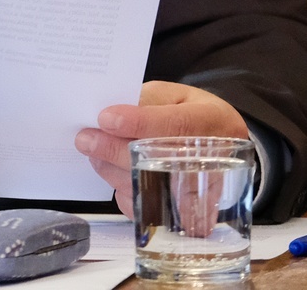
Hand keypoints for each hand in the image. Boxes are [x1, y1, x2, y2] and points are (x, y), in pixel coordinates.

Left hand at [74, 81, 249, 217]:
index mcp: (210, 121)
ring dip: (111, 169)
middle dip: (114, 149)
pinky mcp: (179, 212)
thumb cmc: (193, 116)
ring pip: (144, 186)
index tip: (106, 118)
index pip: (175, 125)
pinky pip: (143, 205)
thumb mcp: (177, 95)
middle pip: (155, 159)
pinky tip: (112, 171)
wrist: (221, 148)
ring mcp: (196, 192)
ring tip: (93, 153)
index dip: (139, 122)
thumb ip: (149, 101)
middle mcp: (208, 160)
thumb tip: (115, 115)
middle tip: (85, 139)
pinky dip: (121, 189)